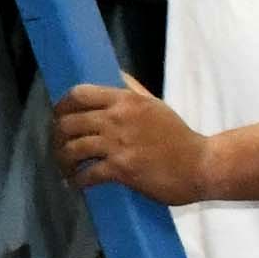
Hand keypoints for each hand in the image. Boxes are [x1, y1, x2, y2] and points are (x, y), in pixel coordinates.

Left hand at [52, 85, 214, 204]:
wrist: (201, 165)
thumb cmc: (178, 136)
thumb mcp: (155, 105)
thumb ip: (132, 90)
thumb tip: (115, 73)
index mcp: (125, 100)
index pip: (79, 93)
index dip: (61, 105)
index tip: (58, 117)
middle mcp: (118, 118)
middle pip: (68, 122)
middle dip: (57, 137)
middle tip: (59, 148)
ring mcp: (119, 144)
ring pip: (72, 148)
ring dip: (63, 161)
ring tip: (66, 169)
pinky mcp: (122, 169)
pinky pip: (87, 174)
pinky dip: (78, 180)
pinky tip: (77, 184)